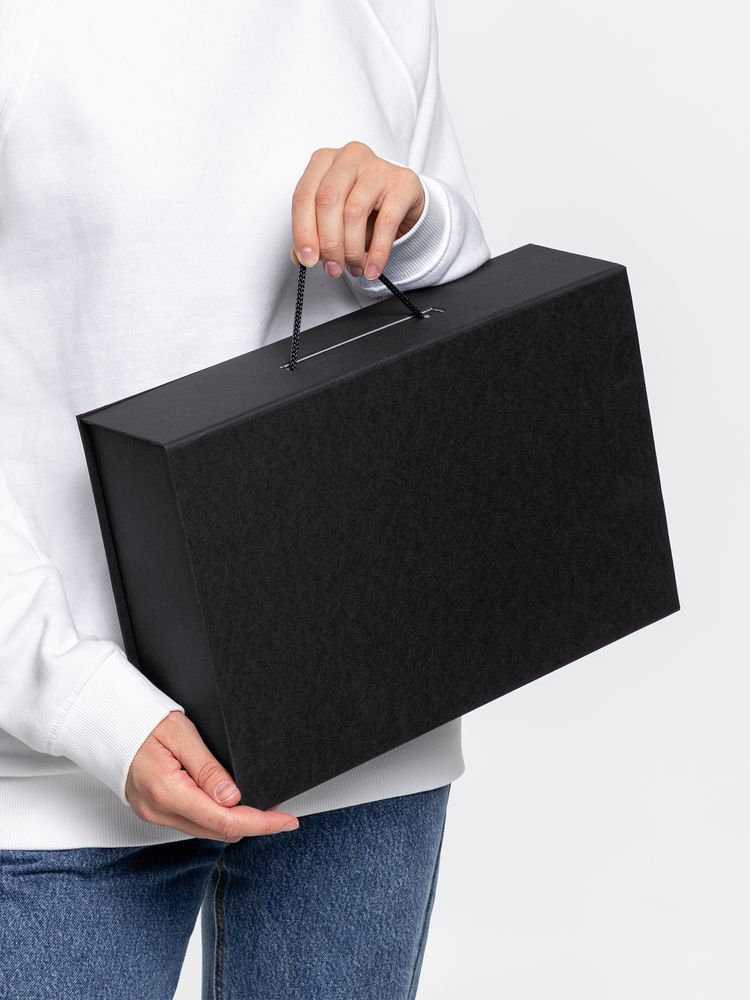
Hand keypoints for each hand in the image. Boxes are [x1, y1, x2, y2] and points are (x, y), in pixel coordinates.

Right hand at [124, 711, 299, 840]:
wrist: (108, 721)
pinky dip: (214, 817)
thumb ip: (208, 768)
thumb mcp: (182, 734)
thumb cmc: (141, 722)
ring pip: (205, 830)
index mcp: (167, 791)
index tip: (285, 821)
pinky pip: (192, 822)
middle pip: (217, 831)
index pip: (224, 820)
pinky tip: (229, 805)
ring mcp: (154, 813)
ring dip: (234, 822)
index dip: (261, 823)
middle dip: (253, 824)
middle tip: (279, 813)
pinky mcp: (153, 810)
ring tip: (260, 808)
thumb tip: (232, 797)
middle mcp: (159, 810)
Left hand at [289, 140, 424, 280]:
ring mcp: (378, 167)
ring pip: (354, 212)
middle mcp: (349, 157)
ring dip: (352, 250)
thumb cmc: (363, 204)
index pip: (304, 195)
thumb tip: (301, 257)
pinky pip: (386, 223)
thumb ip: (313, 233)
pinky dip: (377, 252)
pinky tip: (372, 267)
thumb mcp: (333, 216)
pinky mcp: (403, 182)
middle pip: (328, 201)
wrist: (402, 200)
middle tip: (333, 268)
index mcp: (324, 160)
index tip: (307, 259)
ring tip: (354, 267)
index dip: (303, 231)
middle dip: (328, 243)